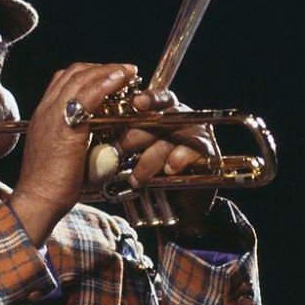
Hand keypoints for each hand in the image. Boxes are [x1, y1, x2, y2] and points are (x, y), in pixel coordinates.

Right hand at [10, 62, 137, 245]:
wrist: (37, 199)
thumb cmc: (50, 183)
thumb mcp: (60, 151)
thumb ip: (74, 136)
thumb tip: (96, 135)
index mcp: (44, 114)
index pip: (64, 79)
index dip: (90, 72)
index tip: (110, 75)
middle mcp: (46, 109)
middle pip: (73, 73)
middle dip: (102, 67)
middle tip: (124, 70)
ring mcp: (53, 115)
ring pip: (80, 78)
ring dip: (108, 70)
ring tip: (128, 71)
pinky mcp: (65, 127)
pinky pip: (87, 96)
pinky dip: (106, 83)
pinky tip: (120, 80)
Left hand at [114, 90, 216, 233]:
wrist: (176, 206)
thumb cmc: (149, 175)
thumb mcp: (130, 156)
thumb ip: (118, 142)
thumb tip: (96, 139)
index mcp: (162, 111)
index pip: (155, 98)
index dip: (147, 99)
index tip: (135, 103)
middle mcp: (181, 118)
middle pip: (162, 116)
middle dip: (137, 135)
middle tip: (120, 150)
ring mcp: (197, 134)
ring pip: (174, 136)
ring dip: (152, 157)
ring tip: (137, 176)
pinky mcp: (208, 153)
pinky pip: (193, 151)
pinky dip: (178, 159)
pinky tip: (168, 170)